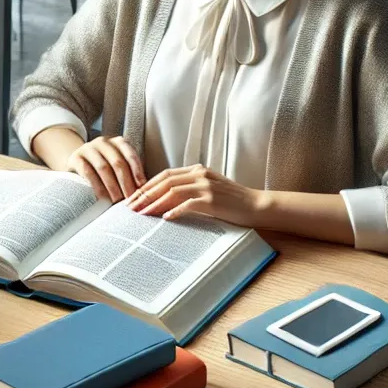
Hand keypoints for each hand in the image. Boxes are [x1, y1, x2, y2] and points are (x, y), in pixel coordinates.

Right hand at [66, 136, 145, 201]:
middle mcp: (103, 142)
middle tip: (130, 200)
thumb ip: (130, 174)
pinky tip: (102, 198)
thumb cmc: (104, 169)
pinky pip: (88, 172)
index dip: (137, 172)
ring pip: (103, 168)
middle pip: (118, 163)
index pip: (130, 155)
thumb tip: (145, 191)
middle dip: (125, 184)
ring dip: (112, 187)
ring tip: (117, 202)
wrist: (77, 163)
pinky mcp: (76, 157)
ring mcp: (88, 148)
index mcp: (118, 142)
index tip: (141, 188)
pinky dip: (97, 187)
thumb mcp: (117, 167)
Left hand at [128, 164, 262, 226]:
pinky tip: (165, 218)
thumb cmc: (232, 200)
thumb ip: (189, 188)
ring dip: (154, 203)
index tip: (134, 196)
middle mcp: (199, 174)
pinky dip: (175, 210)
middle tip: (131, 206)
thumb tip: (164, 199)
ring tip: (143, 213)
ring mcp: (206, 186)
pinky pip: (188, 204)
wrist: (256, 205)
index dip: (147, 185)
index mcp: (197, 169)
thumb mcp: (208, 188)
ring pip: (172, 192)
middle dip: (145, 194)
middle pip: (165, 181)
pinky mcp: (212, 200)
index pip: (165, 174)